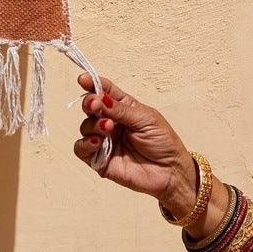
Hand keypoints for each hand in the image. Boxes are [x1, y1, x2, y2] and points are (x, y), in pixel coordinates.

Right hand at [73, 73, 197, 216]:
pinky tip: (98, 142)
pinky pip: (81, 149)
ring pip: (85, 127)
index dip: (92, 83)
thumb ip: (121, 110)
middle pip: (90, 107)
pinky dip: (85, 144)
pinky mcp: (100, 160)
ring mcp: (104, 141)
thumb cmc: (163, 142)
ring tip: (109, 128)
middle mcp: (110, 122)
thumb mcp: (146, 119)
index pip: (103, 91)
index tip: (83, 79)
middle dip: (90, 103)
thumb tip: (100, 98)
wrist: (170, 171)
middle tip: (96, 105)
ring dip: (93, 124)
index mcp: (122, 107)